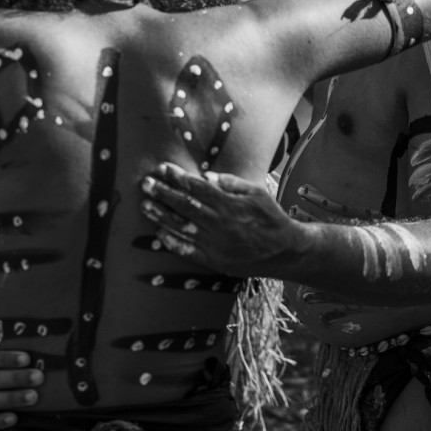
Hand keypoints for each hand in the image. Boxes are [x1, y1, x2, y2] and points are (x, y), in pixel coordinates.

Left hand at [139, 161, 300, 276]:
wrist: (285, 251)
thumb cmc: (271, 218)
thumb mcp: (257, 193)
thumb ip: (232, 183)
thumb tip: (207, 177)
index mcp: (229, 205)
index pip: (197, 188)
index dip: (177, 177)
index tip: (162, 169)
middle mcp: (219, 224)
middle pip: (185, 206)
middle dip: (163, 193)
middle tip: (146, 183)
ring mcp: (215, 244)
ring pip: (182, 228)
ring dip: (161, 216)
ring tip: (145, 205)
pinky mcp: (215, 261)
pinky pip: (189, 251)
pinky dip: (173, 243)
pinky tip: (159, 234)